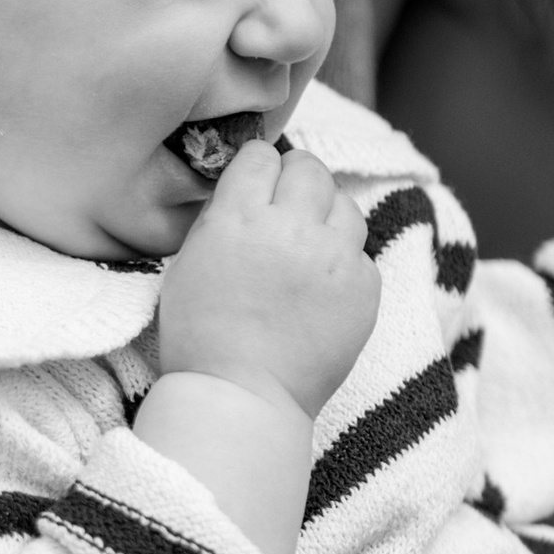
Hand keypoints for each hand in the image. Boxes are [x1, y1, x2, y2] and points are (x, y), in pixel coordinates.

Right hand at [158, 143, 380, 419]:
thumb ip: (223, 216)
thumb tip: (250, 189)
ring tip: (309, 244)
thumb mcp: (189, 261)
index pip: (261, 155)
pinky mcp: (364, 289)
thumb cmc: (201, 336)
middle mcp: (293, 228)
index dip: (258, 169)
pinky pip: (362, 255)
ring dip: (327, 216)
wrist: (241, 398)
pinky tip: (322, 288)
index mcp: (240, 216)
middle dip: (296, 181)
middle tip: (287, 207)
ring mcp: (335, 259)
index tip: (256, 185)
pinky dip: (344, 264)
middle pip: (310, 168)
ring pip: (345, 204)